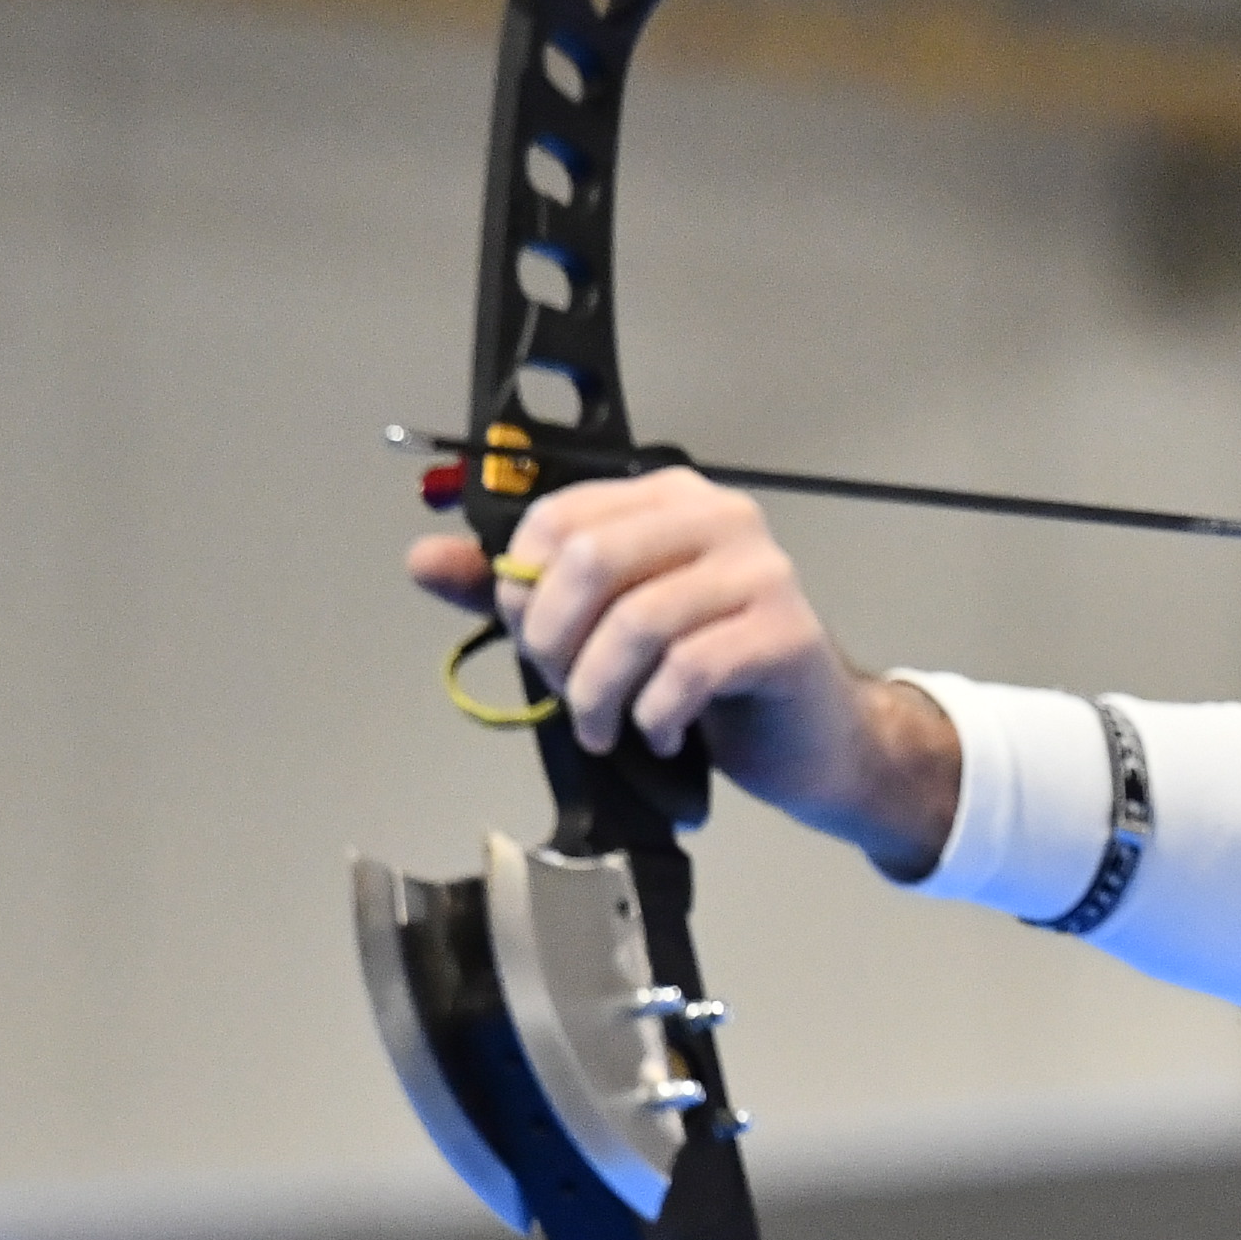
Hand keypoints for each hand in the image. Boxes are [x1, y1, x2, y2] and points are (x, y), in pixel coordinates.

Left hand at [406, 470, 961, 878]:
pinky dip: (653, 717)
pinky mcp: (784, 634)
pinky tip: (658, 734)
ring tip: (604, 728)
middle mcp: (721, 520)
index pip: (561, 516)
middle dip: (554, 642)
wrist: (815, 739)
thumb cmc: (714, 681)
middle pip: (592, 562)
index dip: (522, 585)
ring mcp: (760, 574)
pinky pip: (686, 671)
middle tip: (561, 692)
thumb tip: (425, 561)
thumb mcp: (607, 631)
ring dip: (599, 694)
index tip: (531, 639)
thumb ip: (525, 594)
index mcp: (669, 500)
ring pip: (635, 624)